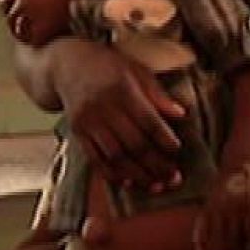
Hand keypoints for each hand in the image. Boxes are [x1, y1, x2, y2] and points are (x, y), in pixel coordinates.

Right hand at [52, 38, 184, 188]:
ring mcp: (88, 122)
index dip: (163, 137)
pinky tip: (129, 182)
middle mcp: (103, 108)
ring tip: (156, 185)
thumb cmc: (110, 66)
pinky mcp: (77, 133)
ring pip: (115, 156)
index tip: (177, 150)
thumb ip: (158, 95)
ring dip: (137, 174)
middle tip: (174, 178)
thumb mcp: (137, 71)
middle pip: (133, 142)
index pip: (147, 120)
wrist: (68, 64)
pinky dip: (112, 173)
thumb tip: (182, 114)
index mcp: (121, 90)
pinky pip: (95, 159)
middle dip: (155, 164)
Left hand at [195, 164, 249, 249]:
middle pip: (221, 237)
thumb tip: (200, 242)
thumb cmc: (221, 185)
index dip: (204, 248)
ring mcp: (236, 206)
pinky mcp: (249, 203)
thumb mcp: (209, 199)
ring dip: (238, 246)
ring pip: (237, 233)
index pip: (203, 233)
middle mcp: (221, 208)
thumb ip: (205, 218)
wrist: (237, 165)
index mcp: (209, 207)